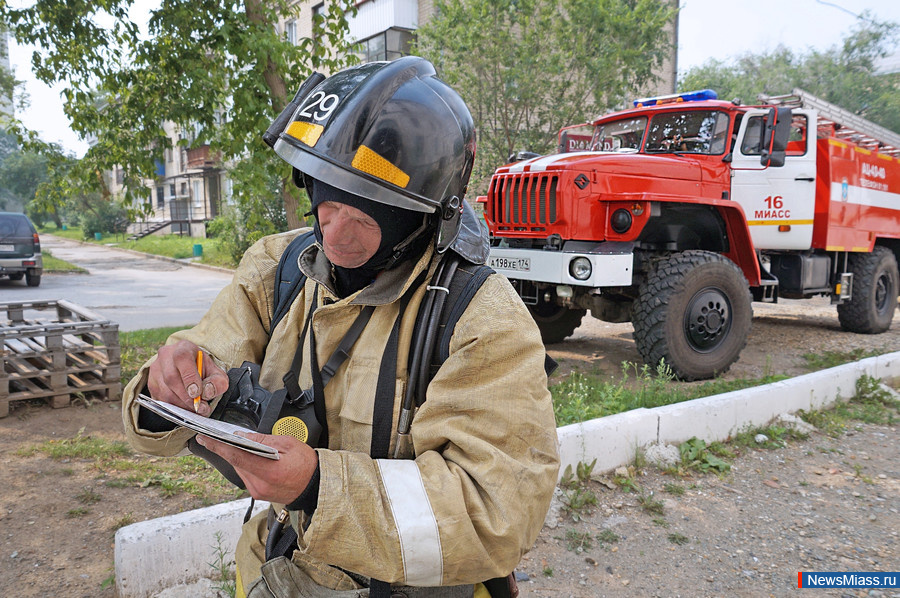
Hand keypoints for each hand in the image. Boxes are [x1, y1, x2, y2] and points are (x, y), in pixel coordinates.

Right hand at [147, 340, 228, 415]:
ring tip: (195, 409)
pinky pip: (160, 400)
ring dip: (181, 405)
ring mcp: (155, 370)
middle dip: (187, 397)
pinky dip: (173, 408)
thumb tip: (207, 393)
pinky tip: (185, 408)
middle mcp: (165, 356)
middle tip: (201, 408)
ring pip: (164, 392)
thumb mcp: (215, 371)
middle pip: (171, 378)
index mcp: (183, 348)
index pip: (182, 359)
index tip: (198, 394)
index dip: (190, 378)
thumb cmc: (202, 369)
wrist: (188, 366)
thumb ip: (217, 381)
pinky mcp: (150, 384)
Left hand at [196, 432, 318, 502]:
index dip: (218, 446)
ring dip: (238, 456)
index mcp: (268, 471)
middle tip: (221, 436)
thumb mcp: (288, 443)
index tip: (205, 438)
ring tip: (240, 445)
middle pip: (236, 463)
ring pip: (239, 469)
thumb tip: (243, 436)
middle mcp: (260, 485)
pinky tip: (251, 457)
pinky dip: (246, 464)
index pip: (236, 456)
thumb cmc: (306, 464)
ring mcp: (258, 491)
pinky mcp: (258, 494)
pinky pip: (246, 475)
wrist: (315, 485)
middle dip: (228, 449)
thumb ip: (264, 440)